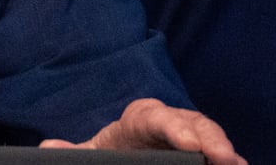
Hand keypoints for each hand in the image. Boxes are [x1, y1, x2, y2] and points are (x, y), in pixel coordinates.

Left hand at [39, 98, 243, 164]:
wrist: (128, 150)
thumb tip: (46, 147)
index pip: (156, 116)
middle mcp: (172, 123)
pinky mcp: (203, 153)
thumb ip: (72, 149)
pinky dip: (228, 160)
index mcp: (141, 118)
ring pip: (211, 138)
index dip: (174, 127)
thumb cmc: (114, 148)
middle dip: (211, 139)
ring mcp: (192, 137)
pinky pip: (219, 154)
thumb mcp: (92, 149)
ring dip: (225, 150)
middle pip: (194, 124)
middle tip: (226, 159)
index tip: (188, 144)